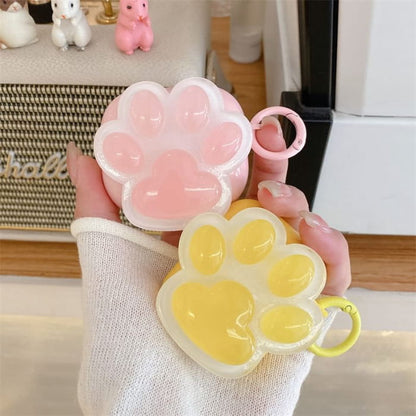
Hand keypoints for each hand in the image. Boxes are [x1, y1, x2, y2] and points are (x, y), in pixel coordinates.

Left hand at [66, 122, 350, 295]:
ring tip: (284, 201)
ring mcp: (266, 291)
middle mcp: (233, 265)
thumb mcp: (106, 265)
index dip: (234, 158)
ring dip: (303, 208)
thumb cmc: (125, 350)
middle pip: (265, 208)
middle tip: (269, 143)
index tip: (237, 127)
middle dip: (274, 171)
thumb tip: (80, 156)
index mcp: (196, 248)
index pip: (225, 193)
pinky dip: (331, 255)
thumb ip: (95, 207)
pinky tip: (316, 237)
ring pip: (300, 238)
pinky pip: (327, 284)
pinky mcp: (296, 323)